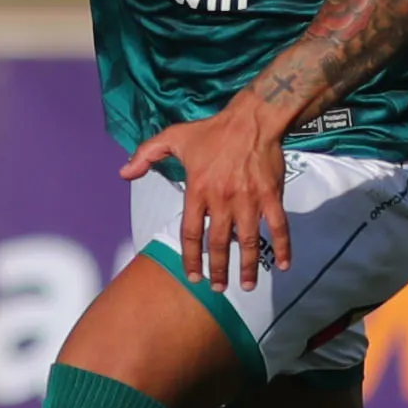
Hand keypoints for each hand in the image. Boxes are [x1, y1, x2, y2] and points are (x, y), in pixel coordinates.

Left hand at [122, 102, 289, 289]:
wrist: (252, 119)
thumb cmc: (213, 130)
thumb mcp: (173, 136)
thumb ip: (145, 154)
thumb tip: (123, 173)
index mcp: (198, 190)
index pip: (191, 233)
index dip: (191, 258)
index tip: (193, 276)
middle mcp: (222, 200)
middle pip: (218, 244)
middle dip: (217, 270)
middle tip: (218, 288)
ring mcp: (249, 200)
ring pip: (247, 241)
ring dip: (246, 267)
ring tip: (245, 285)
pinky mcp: (271, 196)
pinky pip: (279, 227)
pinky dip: (283, 247)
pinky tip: (284, 265)